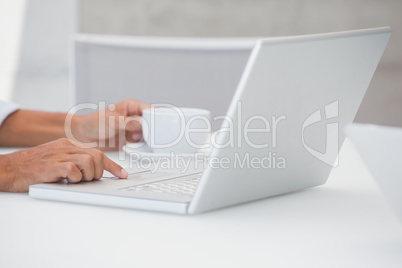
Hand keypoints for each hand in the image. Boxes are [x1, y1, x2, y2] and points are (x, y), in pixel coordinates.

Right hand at [0, 138, 127, 191]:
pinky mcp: (52, 165)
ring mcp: (59, 154)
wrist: (8, 169)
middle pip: (97, 156)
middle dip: (99, 172)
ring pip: (89, 161)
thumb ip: (73, 162)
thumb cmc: (31, 167)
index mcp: (68, 144)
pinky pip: (74, 169)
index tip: (123, 174)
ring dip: (88, 175)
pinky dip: (75, 178)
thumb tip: (92, 172)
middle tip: (88, 180)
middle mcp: (66, 147)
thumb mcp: (56, 160)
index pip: (98, 152)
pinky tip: (67, 180)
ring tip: (77, 180)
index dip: (113, 165)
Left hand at [69, 99, 149, 150]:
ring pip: (148, 135)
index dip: (156, 118)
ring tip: (143, 143)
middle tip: (151, 138)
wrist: (82, 137)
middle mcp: (135, 118)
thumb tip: (143, 126)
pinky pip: (142, 144)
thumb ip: (129, 123)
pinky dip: (142, 148)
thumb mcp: (113, 121)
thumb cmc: (93, 123)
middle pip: (152, 124)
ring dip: (147, 141)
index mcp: (132, 106)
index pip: (150, 110)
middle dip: (153, 131)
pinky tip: (137, 148)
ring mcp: (133, 129)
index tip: (157, 127)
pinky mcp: (131, 141)